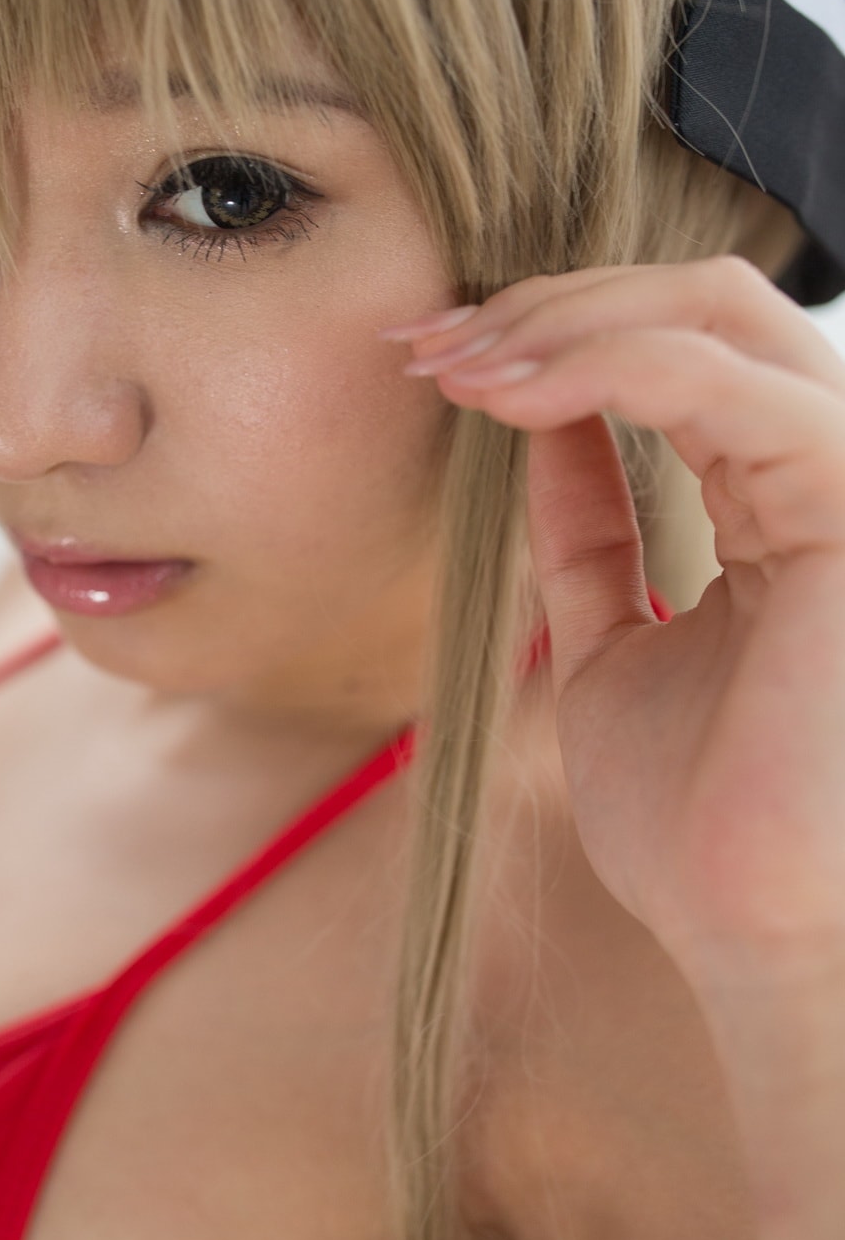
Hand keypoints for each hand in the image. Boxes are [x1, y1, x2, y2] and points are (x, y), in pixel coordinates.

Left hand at [387, 258, 844, 996]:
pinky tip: (511, 398)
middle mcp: (827, 472)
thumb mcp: (607, 644)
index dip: (556, 337)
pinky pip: (721, 381)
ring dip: (564, 323)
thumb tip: (531, 425)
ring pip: (717, 313)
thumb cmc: (694, 821)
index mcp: (786, 501)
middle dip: (551, 307)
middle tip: (434, 343)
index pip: (687, 355)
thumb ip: (587, 528)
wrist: (748, 935)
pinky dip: (603, 367)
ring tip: (456, 366)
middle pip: (705, 305)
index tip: (438, 361)